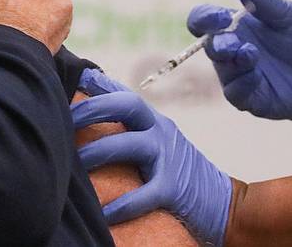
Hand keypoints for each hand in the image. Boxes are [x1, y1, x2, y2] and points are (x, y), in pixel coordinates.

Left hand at [73, 69, 231, 245]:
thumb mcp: (159, 143)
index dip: (99, 83)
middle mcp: (161, 132)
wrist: (226, 203)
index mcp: (154, 121)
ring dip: (98, 152)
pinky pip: (145, 194)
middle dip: (94, 108)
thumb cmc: (180, 174)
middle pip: (129, 105)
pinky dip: (122, 205)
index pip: (125, 93)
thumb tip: (91, 116)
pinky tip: (103, 214)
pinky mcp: (175, 189)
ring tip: (71, 166)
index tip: (74, 77)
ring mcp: (169, 158)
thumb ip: (131, 130)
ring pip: (131, 144)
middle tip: (65, 119)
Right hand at [188, 0, 291, 129]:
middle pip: (210, 46)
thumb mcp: (287, 14)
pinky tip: (257, 75)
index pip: (205, 20)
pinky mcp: (253, 99)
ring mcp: (241, 76)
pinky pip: (236, 94)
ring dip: (231, 62)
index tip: (220, 17)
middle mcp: (233, 51)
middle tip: (233, 42)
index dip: (203, 18)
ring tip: (251, 54)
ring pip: (222, 71)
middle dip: (217, 43)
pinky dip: (242, 84)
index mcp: (236, 26)